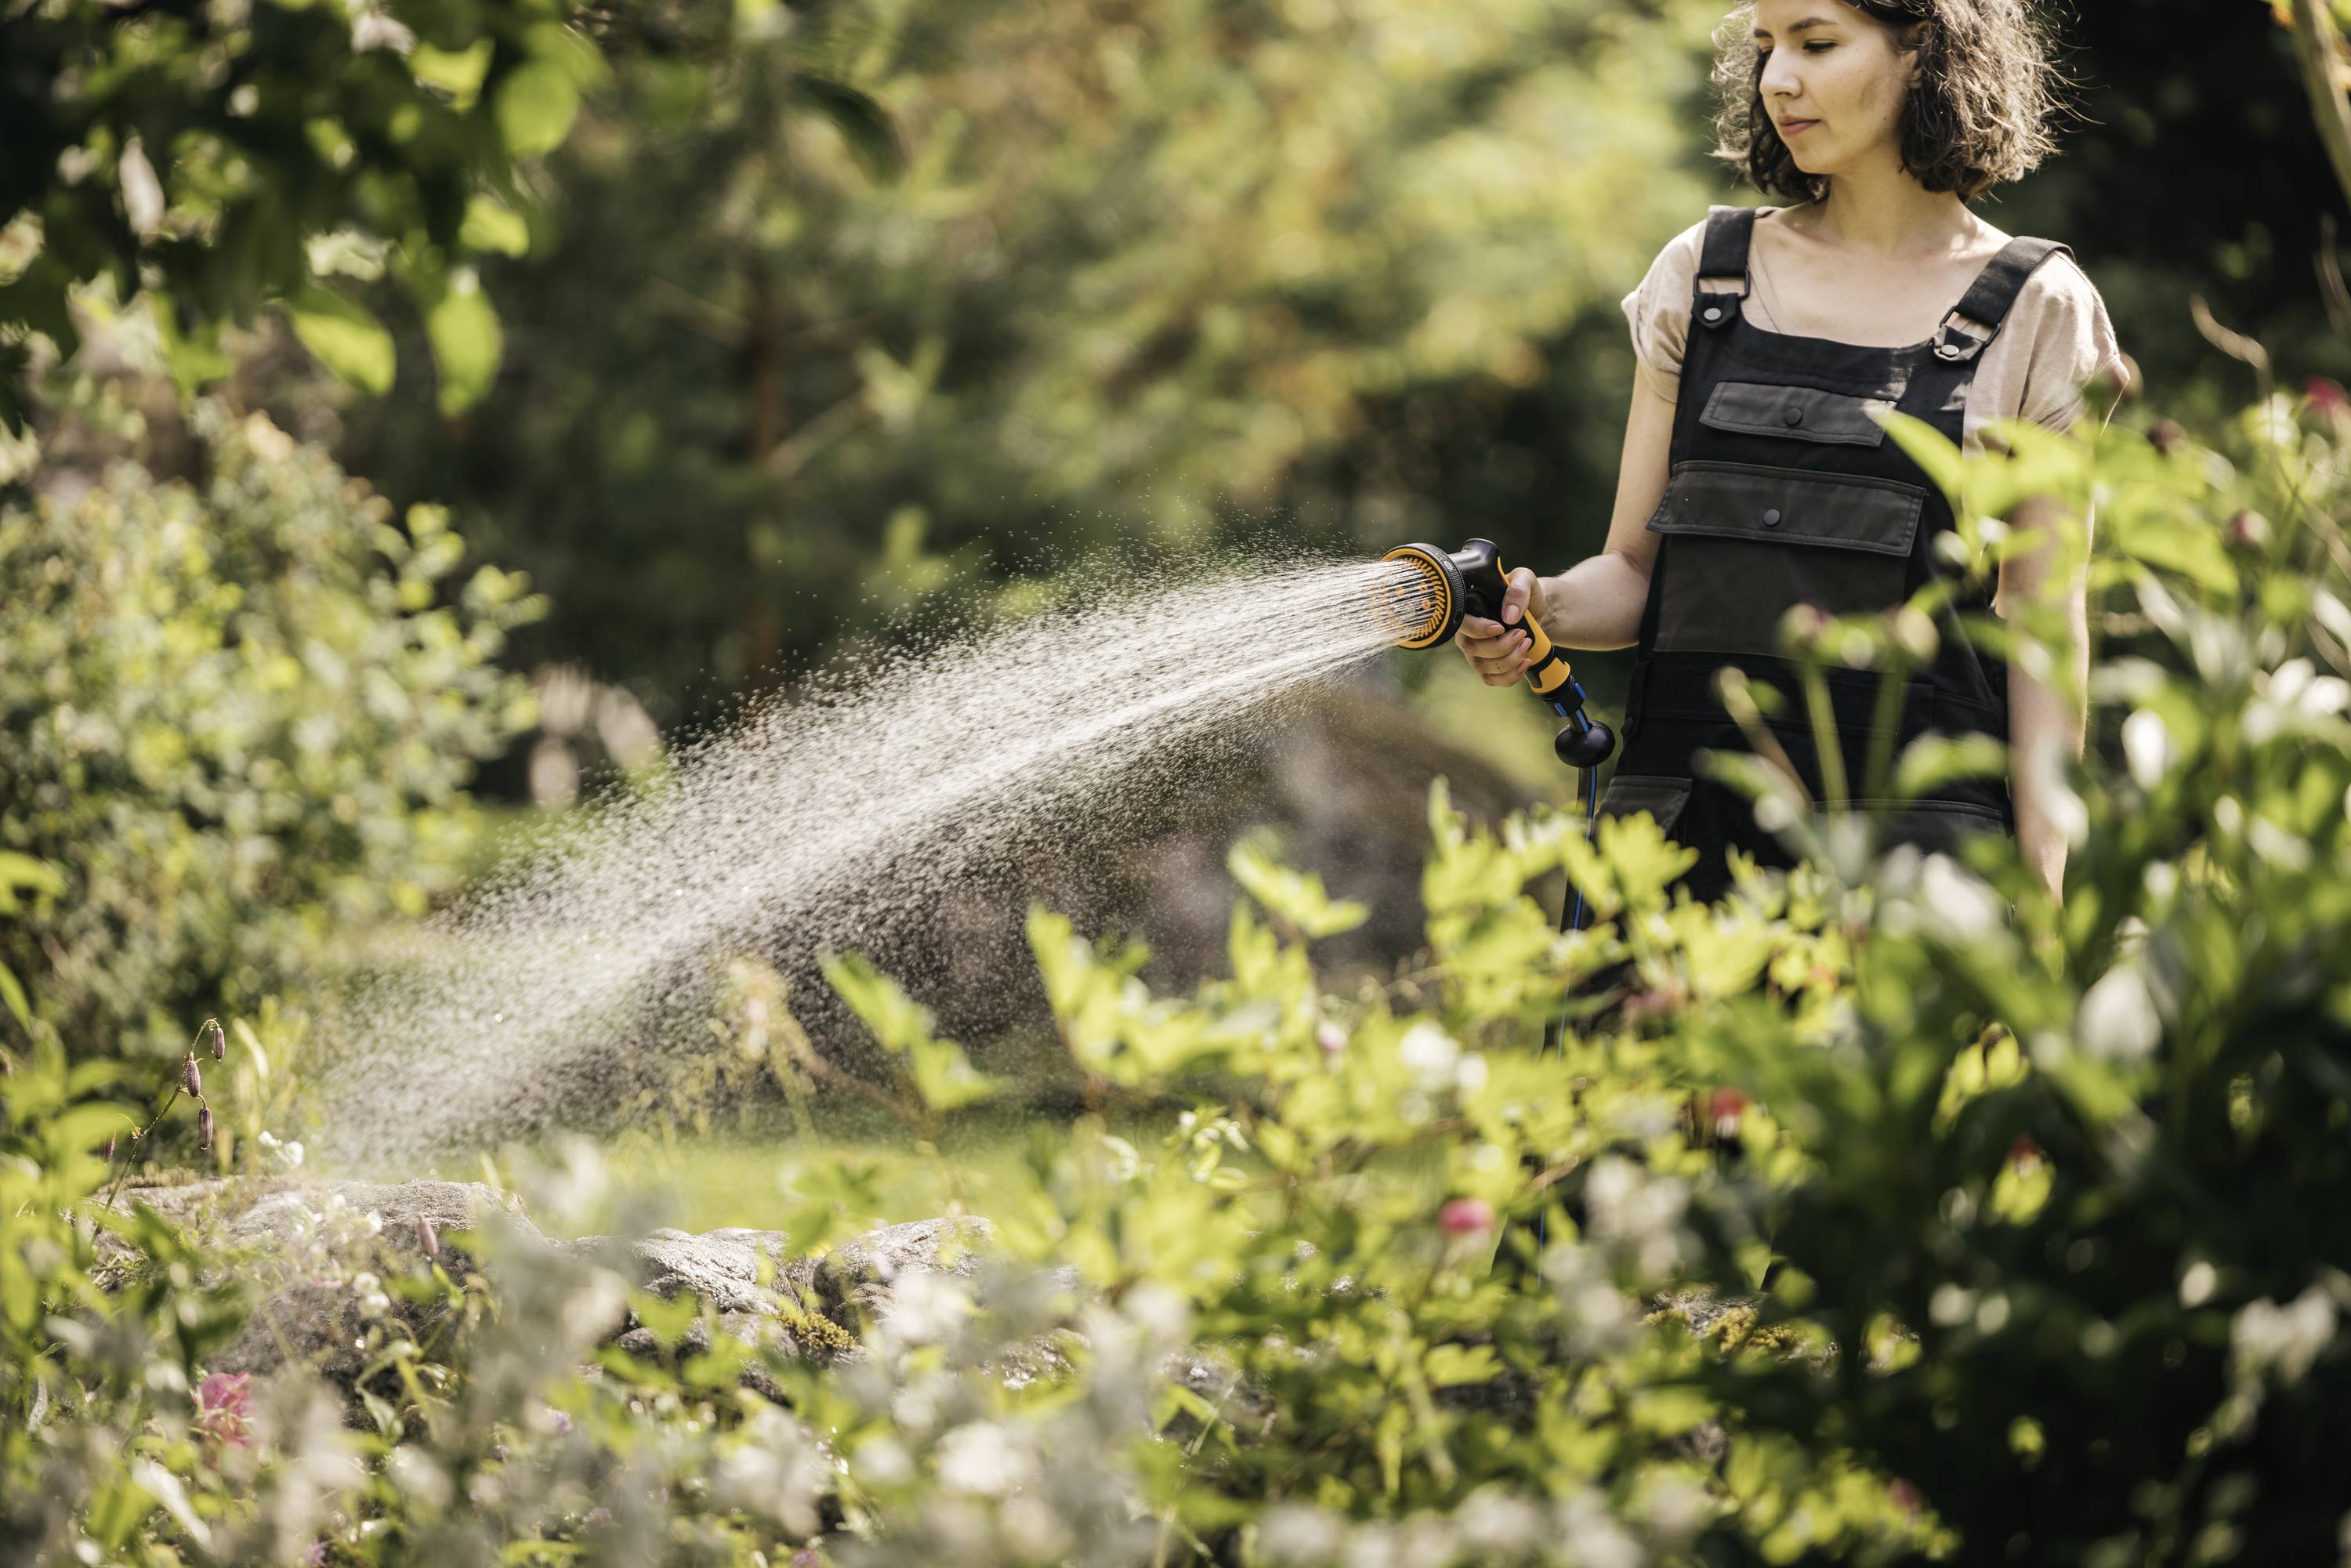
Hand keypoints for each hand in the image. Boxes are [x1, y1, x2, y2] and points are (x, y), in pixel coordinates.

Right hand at [1453, 568, 1548, 687]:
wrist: (1539, 610)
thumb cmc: (1526, 593)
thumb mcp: (1525, 579)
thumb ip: (1517, 590)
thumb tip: (1509, 616)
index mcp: (1469, 610)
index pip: (1461, 624)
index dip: (1478, 629)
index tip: (1500, 628)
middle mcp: (1467, 634)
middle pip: (1472, 649)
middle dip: (1501, 647)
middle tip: (1522, 634)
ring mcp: (1476, 653)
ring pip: (1484, 667)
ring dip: (1510, 660)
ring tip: (1527, 643)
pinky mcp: (1488, 668)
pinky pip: (1493, 680)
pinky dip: (1511, 676)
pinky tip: (1525, 662)